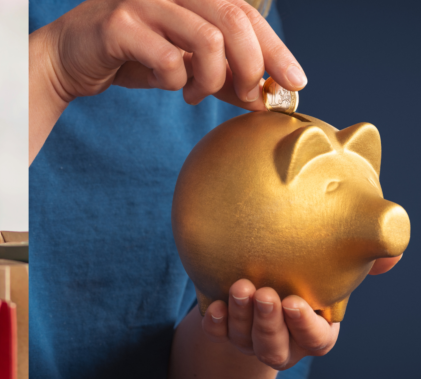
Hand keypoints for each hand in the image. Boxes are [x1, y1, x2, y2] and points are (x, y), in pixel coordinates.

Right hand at [29, 0, 305, 162]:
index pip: (247, 13)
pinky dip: (174, 82)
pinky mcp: (120, 24)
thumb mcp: (184, 63)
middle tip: (250, 98)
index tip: (295, 81)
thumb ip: (223, 74)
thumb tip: (267, 97)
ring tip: (194, 94)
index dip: (276, 50)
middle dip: (252, 68)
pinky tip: (163, 83)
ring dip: (210, 79)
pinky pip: (169, 61)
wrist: (68, 57)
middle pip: (235, 23)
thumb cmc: (129, 57)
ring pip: (208, 41)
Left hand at [201, 256, 402, 369]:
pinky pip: (217, 333)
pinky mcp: (223, 329)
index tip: (296, 302)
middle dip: (269, 322)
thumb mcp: (329, 266)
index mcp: (315, 329)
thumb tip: (390, 256)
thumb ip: (359, 262)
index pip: (316, 339)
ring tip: (241, 287)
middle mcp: (283, 340)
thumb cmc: (302, 270)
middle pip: (275, 346)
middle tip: (265, 293)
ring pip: (245, 340)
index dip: (305, 326)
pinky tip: (214, 304)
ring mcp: (251, 338)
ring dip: (242, 316)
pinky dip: (215, 322)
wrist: (257, 271)